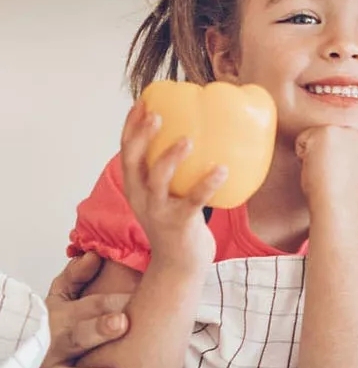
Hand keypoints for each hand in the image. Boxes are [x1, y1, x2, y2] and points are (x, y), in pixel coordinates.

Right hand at [19, 252, 127, 367]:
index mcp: (60, 321)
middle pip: (75, 337)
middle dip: (97, 329)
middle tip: (123, 323)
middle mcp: (53, 349)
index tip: (133, 299)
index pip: (86, 308)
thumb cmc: (46, 336)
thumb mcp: (54, 305)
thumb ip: (73, 280)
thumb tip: (94, 254)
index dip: (108, 303)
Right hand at [119, 104, 223, 266]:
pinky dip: (206, 184)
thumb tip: (201, 138)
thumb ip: (175, 173)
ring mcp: (158, 211)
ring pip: (157, 181)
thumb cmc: (178, 223)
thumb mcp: (168, 195)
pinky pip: (193, 201)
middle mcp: (141, 197)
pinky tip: (222, 169)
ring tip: (188, 140)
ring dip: (170, 158)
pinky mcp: (180, 224)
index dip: (131, 125)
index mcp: (136, 186)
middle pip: (132, 161)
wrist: (179, 265)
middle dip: (141, 136)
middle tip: (157, 114)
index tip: (143, 101)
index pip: (126, 150)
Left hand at [296, 126, 357, 213]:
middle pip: (339, 140)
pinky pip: (305, 139)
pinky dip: (303, 154)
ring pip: (322, 138)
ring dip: (318, 154)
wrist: (339, 206)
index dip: (343, 161)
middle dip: (332, 154)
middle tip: (330, 174)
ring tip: (322, 173)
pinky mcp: (327, 131)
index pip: (354, 148)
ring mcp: (347, 132)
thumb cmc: (352, 203)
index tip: (340, 174)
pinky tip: (312, 168)